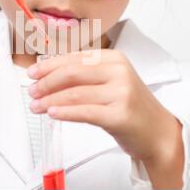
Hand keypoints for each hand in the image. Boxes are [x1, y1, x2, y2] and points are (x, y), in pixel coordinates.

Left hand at [27, 50, 183, 188]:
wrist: (158, 131)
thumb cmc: (131, 107)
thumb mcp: (111, 82)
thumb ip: (85, 76)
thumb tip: (49, 77)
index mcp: (114, 59)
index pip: (74, 58)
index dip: (49, 65)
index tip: (33, 73)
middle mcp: (119, 72)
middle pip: (72, 73)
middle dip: (46, 82)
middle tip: (32, 91)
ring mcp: (121, 93)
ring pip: (75, 94)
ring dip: (50, 100)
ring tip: (36, 106)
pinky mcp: (120, 115)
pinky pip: (84, 112)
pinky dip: (64, 112)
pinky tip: (52, 113)